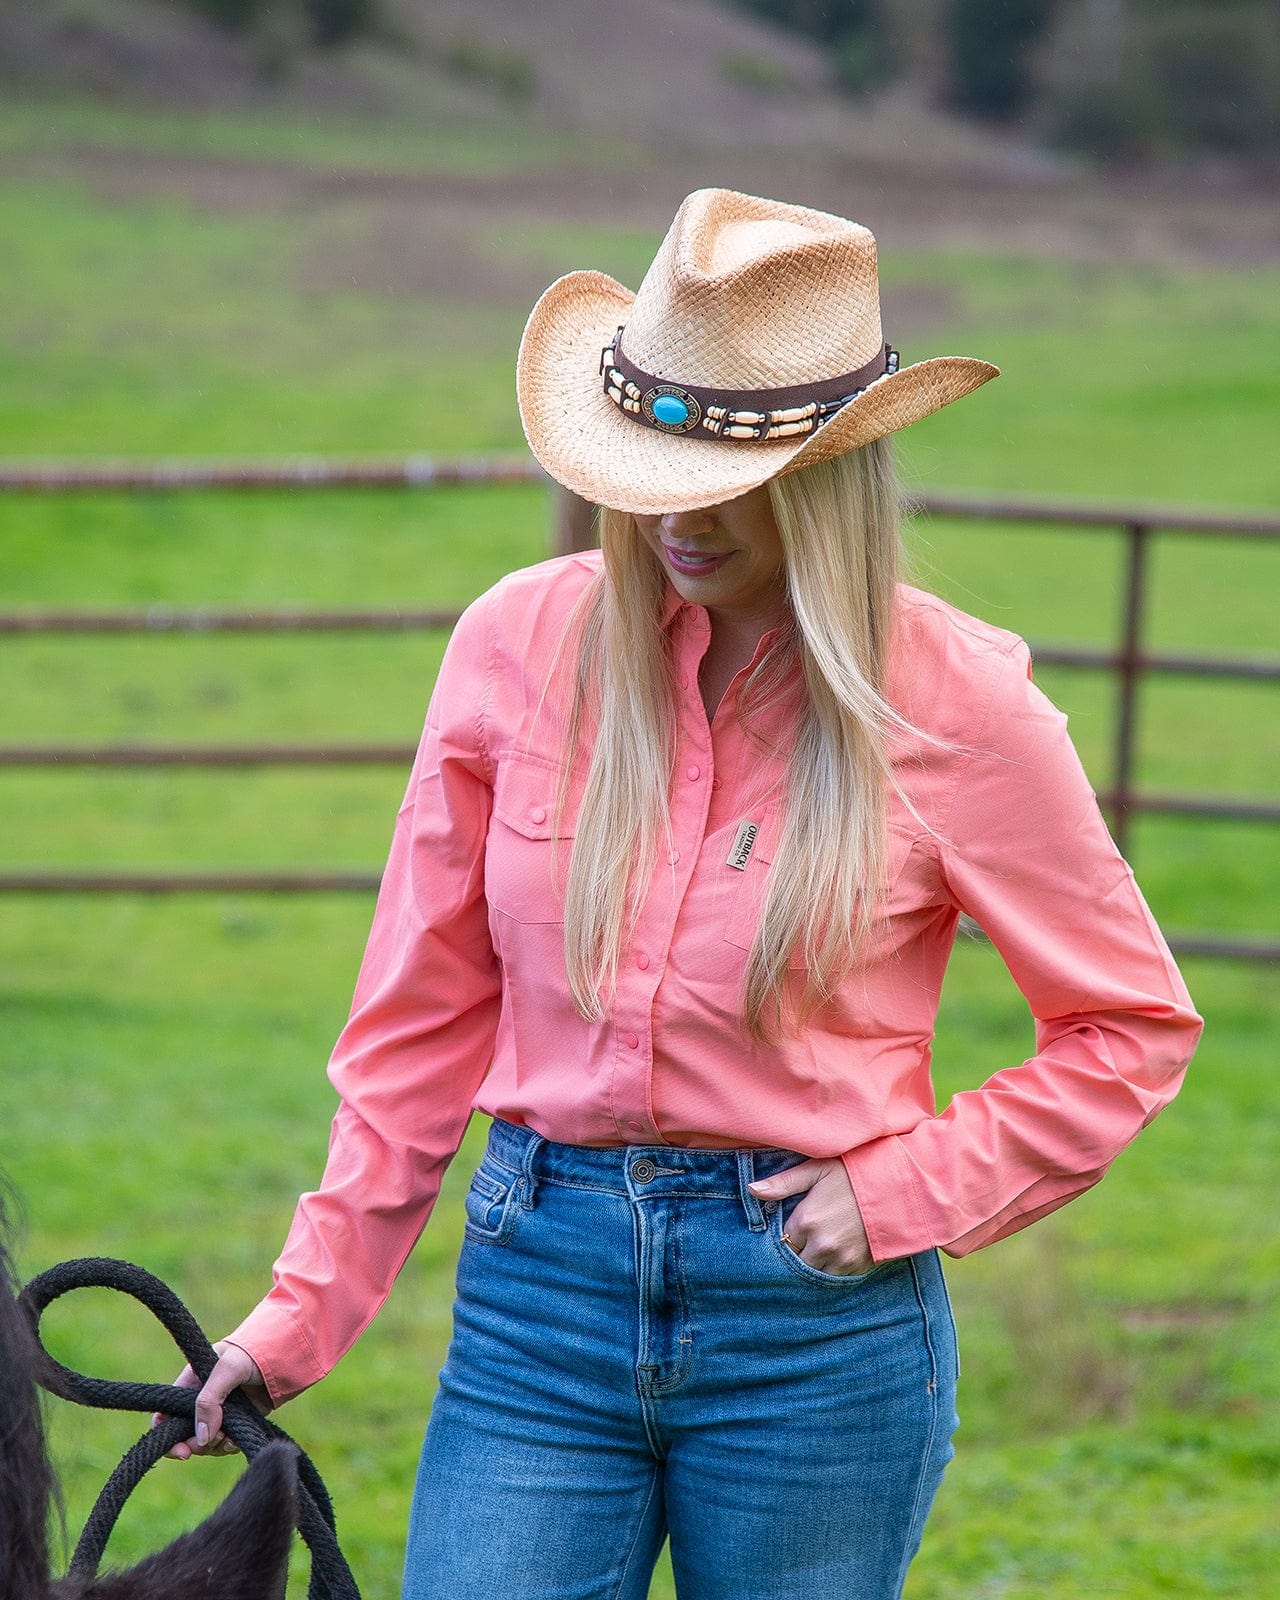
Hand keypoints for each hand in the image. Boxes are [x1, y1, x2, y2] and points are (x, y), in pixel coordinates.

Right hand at [153, 1339, 270, 1459]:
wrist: (283, 1355)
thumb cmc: (250, 1354)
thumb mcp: (226, 1368)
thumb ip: (209, 1400)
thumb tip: (201, 1437)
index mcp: (189, 1386)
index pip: (165, 1417)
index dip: (166, 1438)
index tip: (182, 1451)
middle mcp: (200, 1403)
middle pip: (184, 1436)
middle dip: (196, 1444)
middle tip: (214, 1439)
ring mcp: (218, 1414)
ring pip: (205, 1444)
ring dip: (215, 1445)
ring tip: (230, 1436)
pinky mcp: (236, 1423)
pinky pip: (224, 1445)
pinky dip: (229, 1446)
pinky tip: (237, 1439)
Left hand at [748, 1158, 873, 1275]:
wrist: (897, 1186)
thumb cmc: (854, 1173)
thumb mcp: (817, 1169)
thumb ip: (783, 1182)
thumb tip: (752, 1190)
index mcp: (806, 1220)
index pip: (783, 1239)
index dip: (788, 1234)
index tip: (795, 1227)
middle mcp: (821, 1244)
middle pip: (796, 1260)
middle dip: (799, 1251)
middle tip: (807, 1239)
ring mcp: (840, 1258)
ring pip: (815, 1273)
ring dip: (814, 1263)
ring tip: (821, 1247)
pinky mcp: (858, 1267)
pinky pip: (836, 1277)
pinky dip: (833, 1269)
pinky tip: (837, 1254)